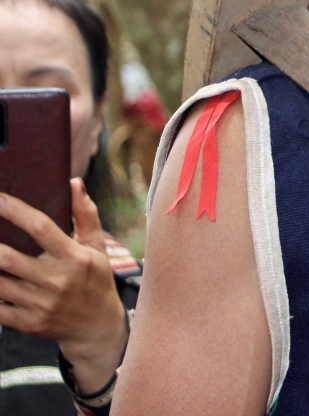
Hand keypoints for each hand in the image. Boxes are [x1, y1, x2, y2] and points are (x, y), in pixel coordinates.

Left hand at [0, 179, 128, 392]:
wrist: (97, 327)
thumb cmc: (95, 278)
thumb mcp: (96, 247)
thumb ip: (85, 214)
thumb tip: (74, 183)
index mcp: (75, 257)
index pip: (41, 228)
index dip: (16, 211)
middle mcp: (58, 281)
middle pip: (9, 258)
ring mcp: (41, 305)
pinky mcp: (29, 323)